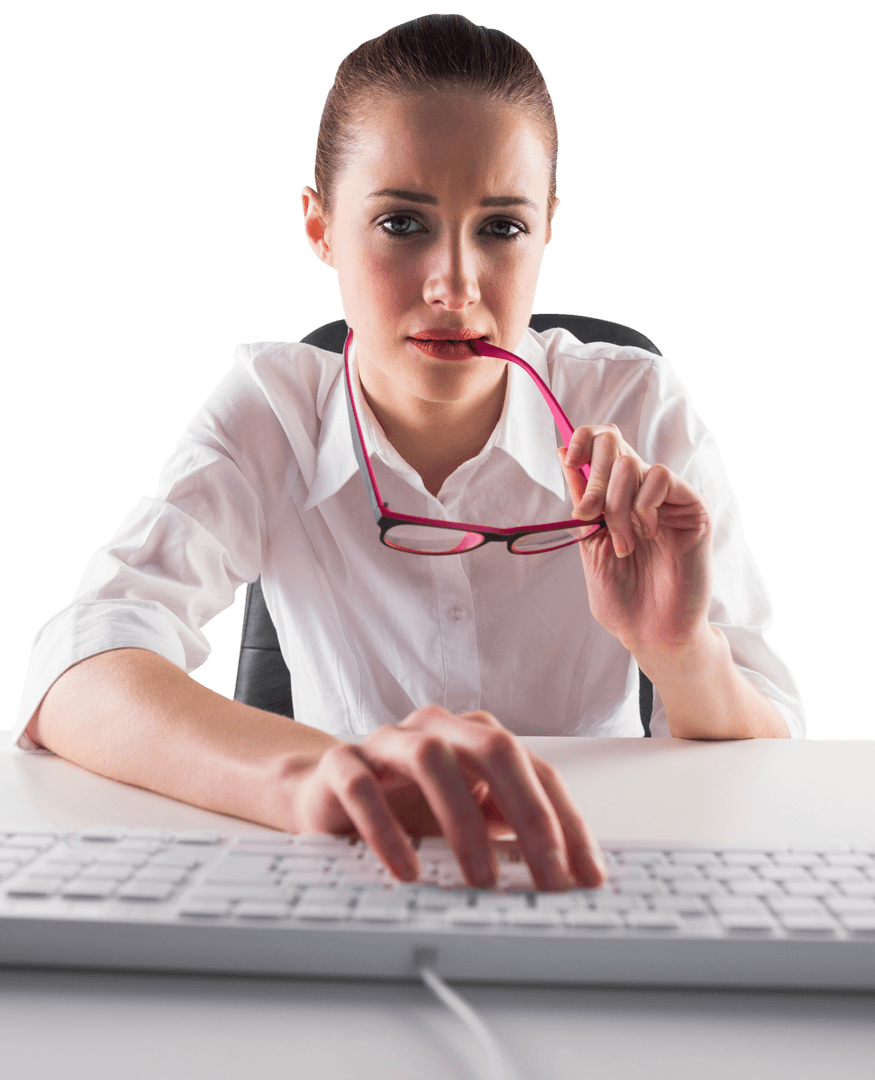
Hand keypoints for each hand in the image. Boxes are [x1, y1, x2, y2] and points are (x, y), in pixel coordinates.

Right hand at [293, 705, 605, 890]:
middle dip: (530, 813)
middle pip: (494, 749)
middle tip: (548, 874)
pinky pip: (364, 788)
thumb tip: (569, 875)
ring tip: (482, 879)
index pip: (536, 769)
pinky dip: (388, 830)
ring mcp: (387, 741)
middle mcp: (437, 728)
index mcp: (476, 735)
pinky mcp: (342, 764)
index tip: (585, 874)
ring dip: (464, 822)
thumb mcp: (469, 816)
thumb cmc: (408, 805)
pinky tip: (407, 870)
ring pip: (432, 759)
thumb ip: (512, 830)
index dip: (566, 820)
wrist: (329, 794)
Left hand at [560, 424, 712, 657]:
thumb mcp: (589, 542)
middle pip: (614, 444)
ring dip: (617, 506)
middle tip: (589, 517)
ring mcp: (668, 499)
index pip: (603, 443)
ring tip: (623, 545)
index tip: (568, 457)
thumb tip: (562, 453)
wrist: (651, 631)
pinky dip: (645, 505)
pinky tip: (649, 534)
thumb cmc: (622, 597)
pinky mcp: (693, 508)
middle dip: (594, 480)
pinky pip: (662, 478)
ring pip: (633, 465)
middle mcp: (642, 492)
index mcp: (616, 497)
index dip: (584, 438)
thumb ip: (581, 500)